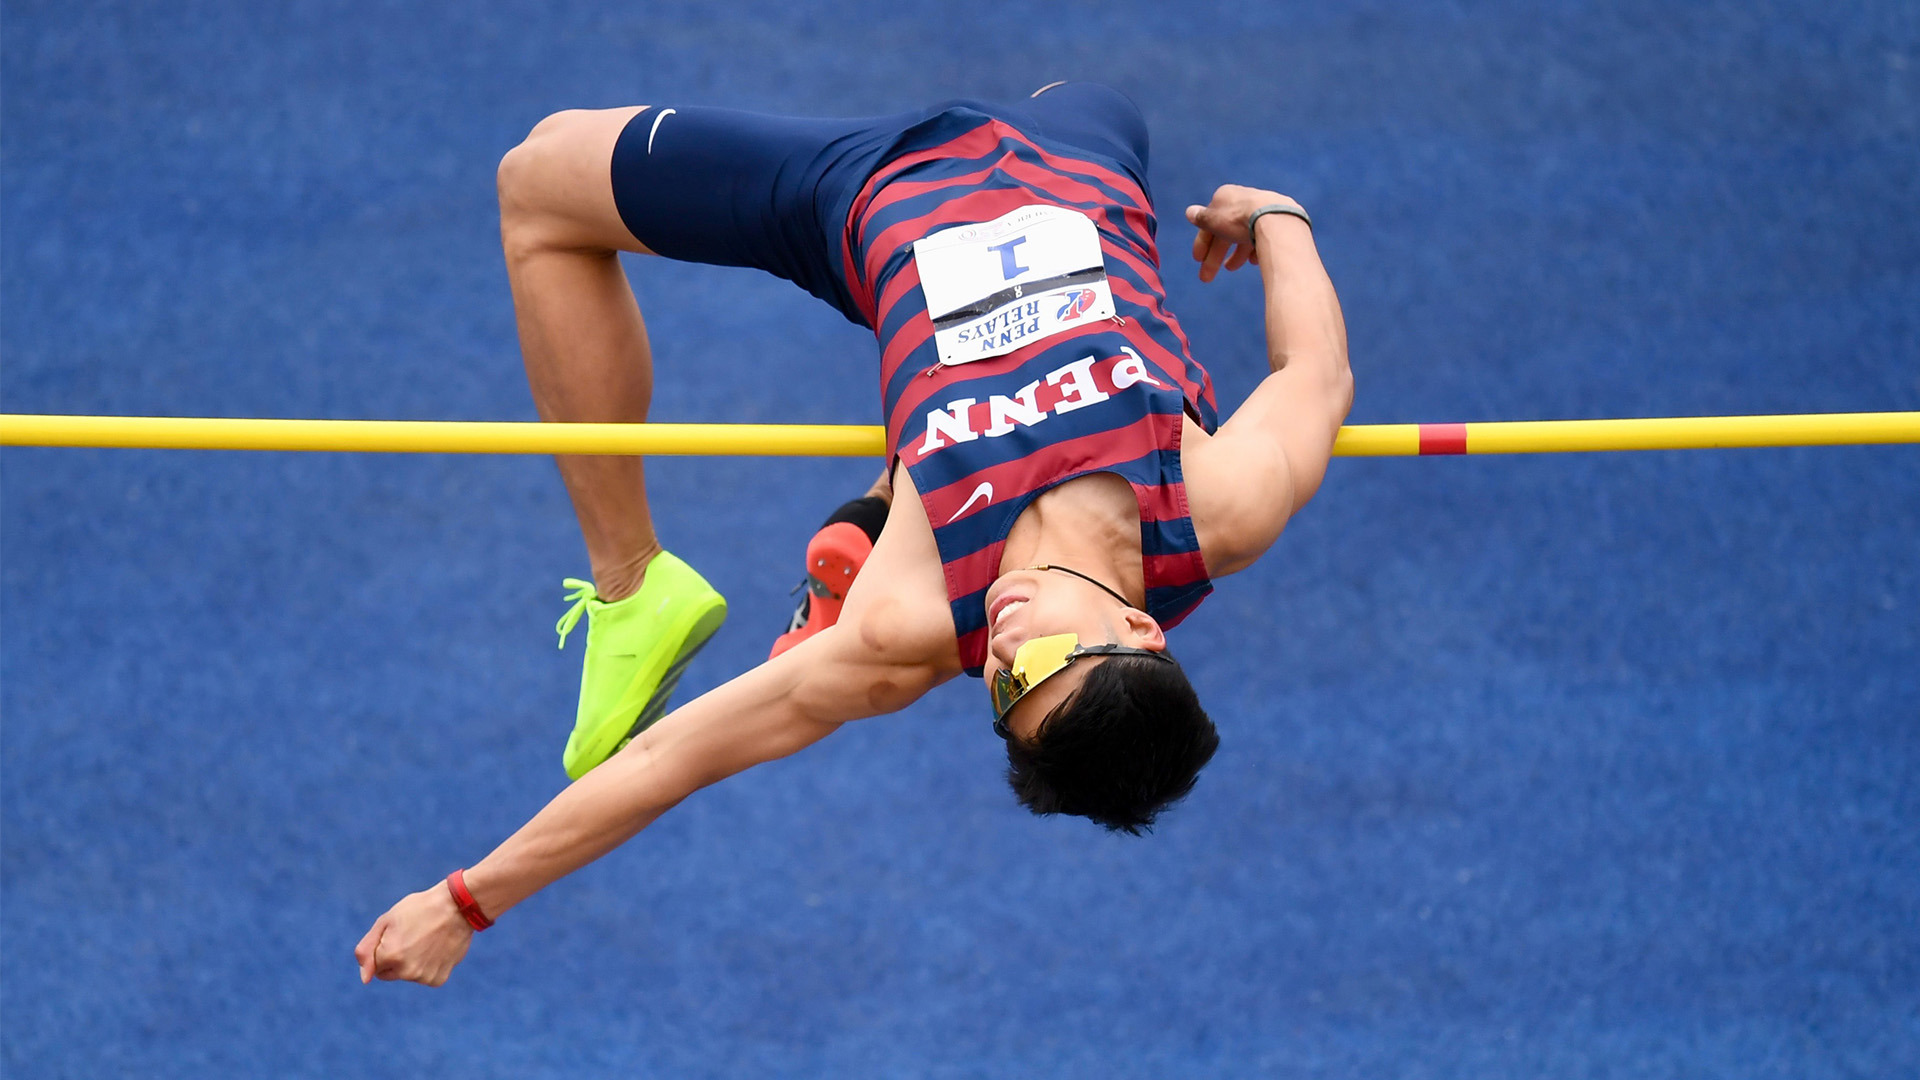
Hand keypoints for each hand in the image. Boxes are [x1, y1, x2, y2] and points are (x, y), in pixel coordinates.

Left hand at [355, 882, 473, 986]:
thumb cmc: (419, 909)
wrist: (458, 907)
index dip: (385, 946)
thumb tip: (364, 978)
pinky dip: (429, 966)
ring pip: (408, 975)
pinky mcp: (438, 979)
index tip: (399, 933)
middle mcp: (406, 971)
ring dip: (413, 962)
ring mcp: (423, 977)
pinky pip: (425, 977)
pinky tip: (437, 949)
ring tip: (427, 940)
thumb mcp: (386, 920)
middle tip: (413, 937)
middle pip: (389, 973)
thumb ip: (367, 949)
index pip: (375, 964)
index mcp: (389, 955)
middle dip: (395, 959)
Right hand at [1184, 184, 1303, 282]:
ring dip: (1235, 254)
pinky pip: (1263, 237)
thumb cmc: (1238, 219)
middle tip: (1206, 278)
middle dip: (1215, 255)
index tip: (1197, 260)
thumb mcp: (1213, 220)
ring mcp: (1263, 209)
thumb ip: (1201, 218)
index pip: (1210, 222)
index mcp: (1226, 196)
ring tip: (1232, 268)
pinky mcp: (1279, 220)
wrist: (1275, 220)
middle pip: (1226, 231)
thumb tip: (1189, 212)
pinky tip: (1253, 261)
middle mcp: (1245, 200)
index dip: (1202, 242)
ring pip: (1244, 235)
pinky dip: (1255, 249)